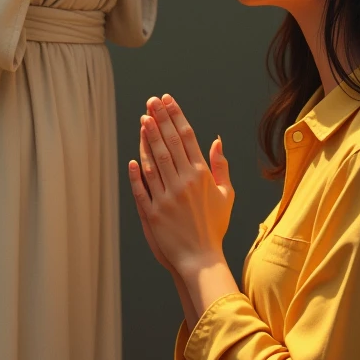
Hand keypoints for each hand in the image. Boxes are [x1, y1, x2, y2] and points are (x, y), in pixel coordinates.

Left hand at [128, 94, 233, 276]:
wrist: (201, 259)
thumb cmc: (214, 226)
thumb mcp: (225, 195)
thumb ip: (221, 166)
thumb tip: (217, 141)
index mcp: (202, 176)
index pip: (186, 138)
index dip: (175, 117)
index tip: (167, 101)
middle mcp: (184, 183)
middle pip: (169, 143)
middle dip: (160, 119)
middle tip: (151, 101)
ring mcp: (167, 197)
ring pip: (154, 161)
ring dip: (148, 138)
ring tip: (143, 119)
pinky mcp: (153, 212)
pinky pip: (142, 187)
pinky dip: (136, 172)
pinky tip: (133, 157)